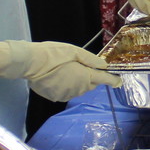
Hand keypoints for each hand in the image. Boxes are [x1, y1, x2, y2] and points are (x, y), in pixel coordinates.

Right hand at [0, 40, 119, 100]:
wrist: (30, 63)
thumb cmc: (53, 54)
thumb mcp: (74, 51)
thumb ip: (91, 60)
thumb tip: (103, 65)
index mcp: (85, 77)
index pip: (105, 80)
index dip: (113, 80)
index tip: (119, 81)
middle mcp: (78, 89)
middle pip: (91, 85)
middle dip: (90, 77)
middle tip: (79, 65)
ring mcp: (66, 95)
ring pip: (78, 89)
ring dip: (76, 82)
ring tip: (64, 70)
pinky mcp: (55, 98)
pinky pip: (66, 92)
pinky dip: (65, 86)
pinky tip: (56, 77)